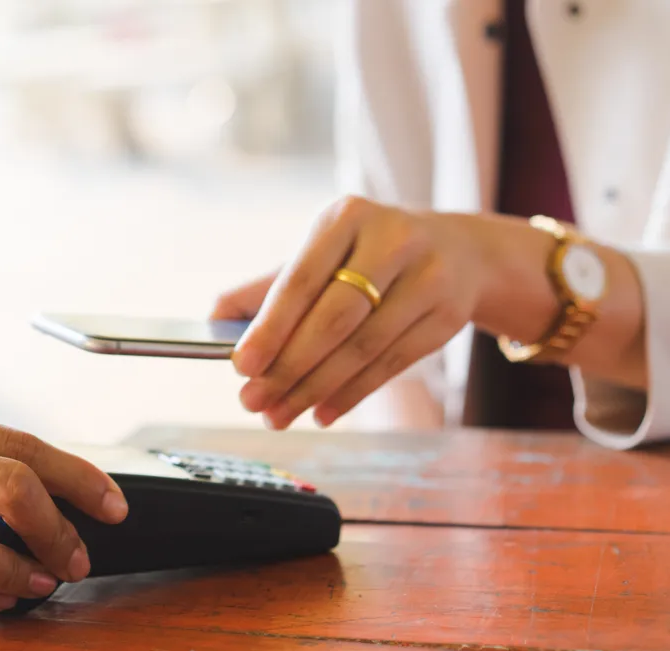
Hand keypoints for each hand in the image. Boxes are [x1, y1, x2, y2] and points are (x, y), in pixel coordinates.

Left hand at [215, 196, 497, 429]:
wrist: (456, 251)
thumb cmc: (366, 254)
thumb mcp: (321, 252)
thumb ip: (267, 286)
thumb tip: (214, 319)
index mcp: (347, 217)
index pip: (301, 279)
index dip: (270, 327)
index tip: (240, 366)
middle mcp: (392, 240)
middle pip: (334, 319)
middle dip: (289, 368)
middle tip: (253, 401)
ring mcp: (428, 277)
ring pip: (363, 348)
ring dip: (315, 390)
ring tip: (279, 414)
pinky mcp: (448, 315)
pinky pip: (392, 364)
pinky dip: (352, 394)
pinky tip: (322, 412)